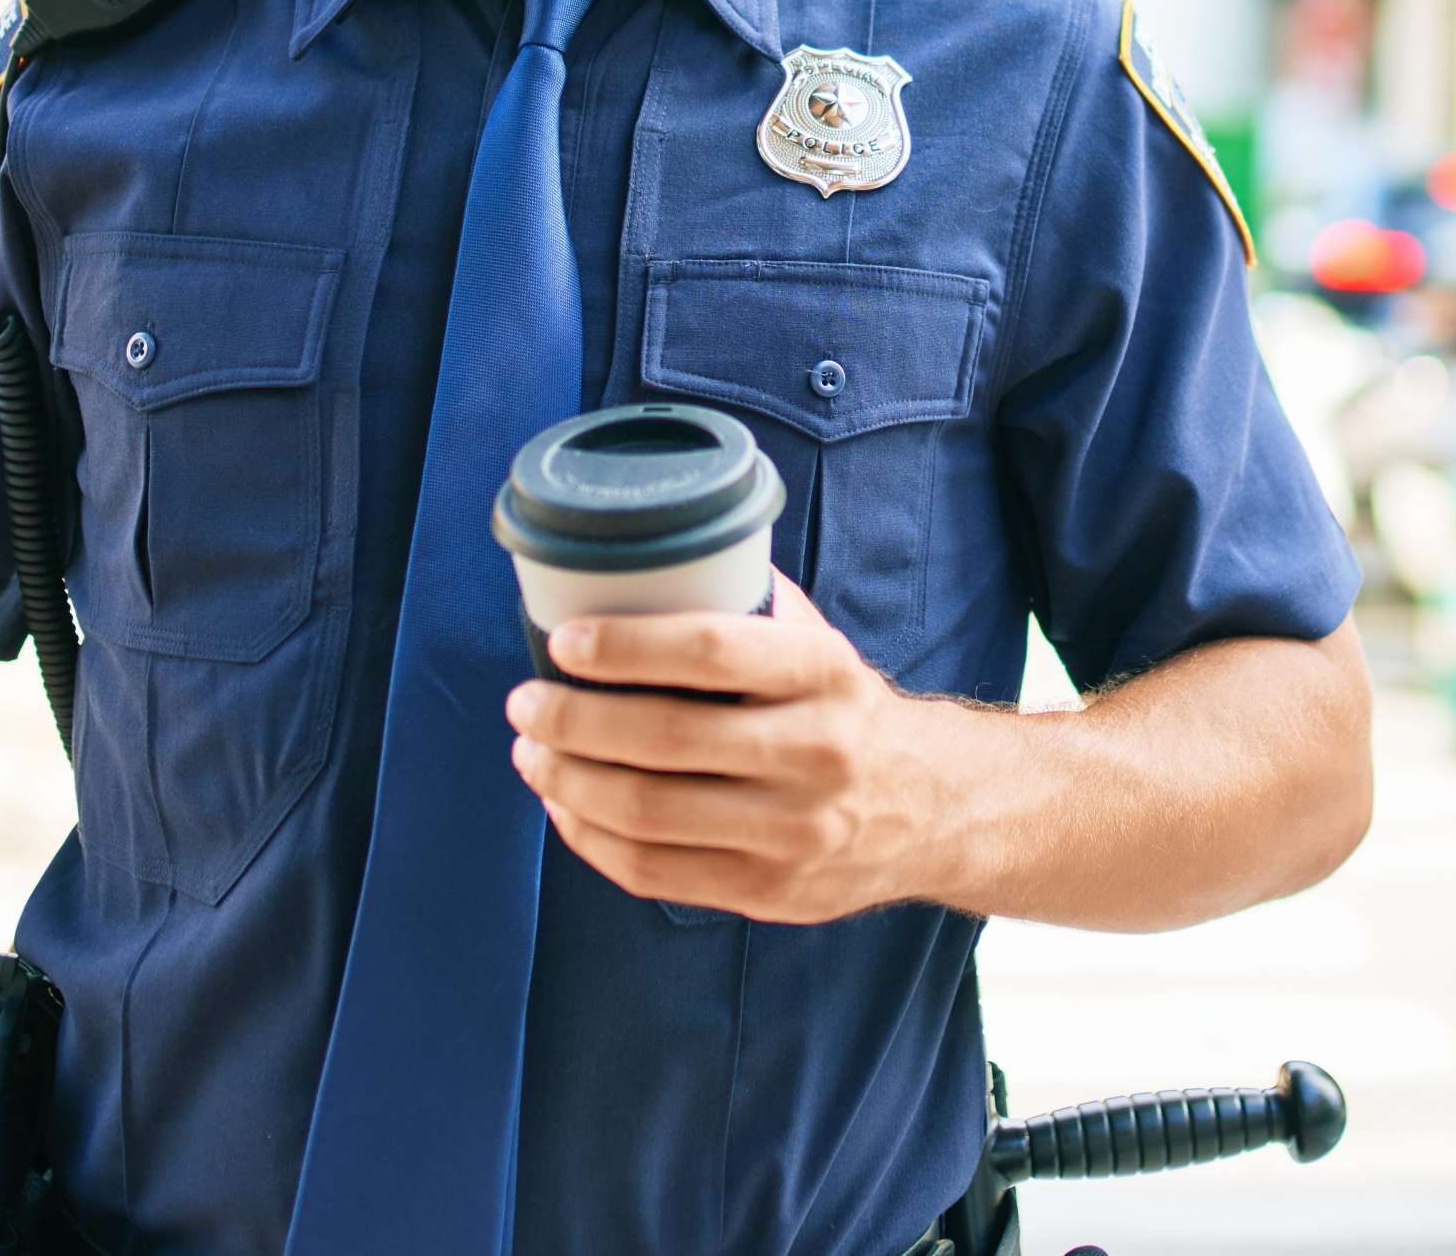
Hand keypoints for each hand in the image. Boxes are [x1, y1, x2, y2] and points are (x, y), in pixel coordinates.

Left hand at [505, 581, 964, 923]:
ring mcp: (793, 833)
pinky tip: (565, 806)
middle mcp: (817, 753)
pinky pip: (653, 871)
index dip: (626, 645)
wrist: (930, 806)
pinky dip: (590, 838)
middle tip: (525, 702)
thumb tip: (632, 565)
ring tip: (531, 754)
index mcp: (824, 673)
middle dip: (573, 720)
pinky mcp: (769, 891)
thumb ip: (744, 608)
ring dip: (567, 782)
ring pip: (648, 813)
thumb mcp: (819, 644)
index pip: (712, 649)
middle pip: (665, 739)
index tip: (565, 641)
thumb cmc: (842, 708)